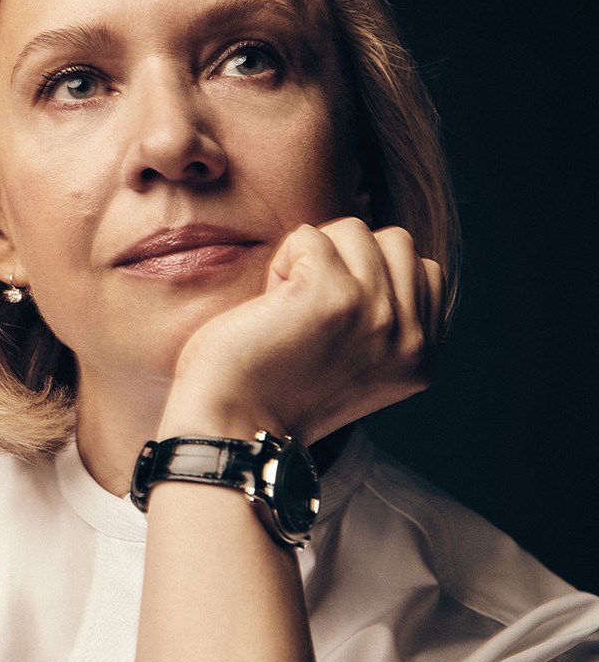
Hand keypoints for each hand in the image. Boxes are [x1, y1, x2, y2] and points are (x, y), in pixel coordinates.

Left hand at [160, 217, 444, 443]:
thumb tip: (375, 246)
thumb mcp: (358, 358)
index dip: (371, 276)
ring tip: (289, 307)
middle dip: (346, 258)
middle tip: (308, 309)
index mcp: (422, 358)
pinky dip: (281, 261)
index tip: (332, 318)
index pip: (425, 271)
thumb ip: (384, 314)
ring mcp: (377, 314)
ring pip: (354, 230)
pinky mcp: (333, 294)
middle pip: (396, 242)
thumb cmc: (278, 390)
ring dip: (312, 257)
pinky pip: (309, 236)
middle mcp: (411, 339)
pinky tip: (270, 304)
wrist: (236, 431)